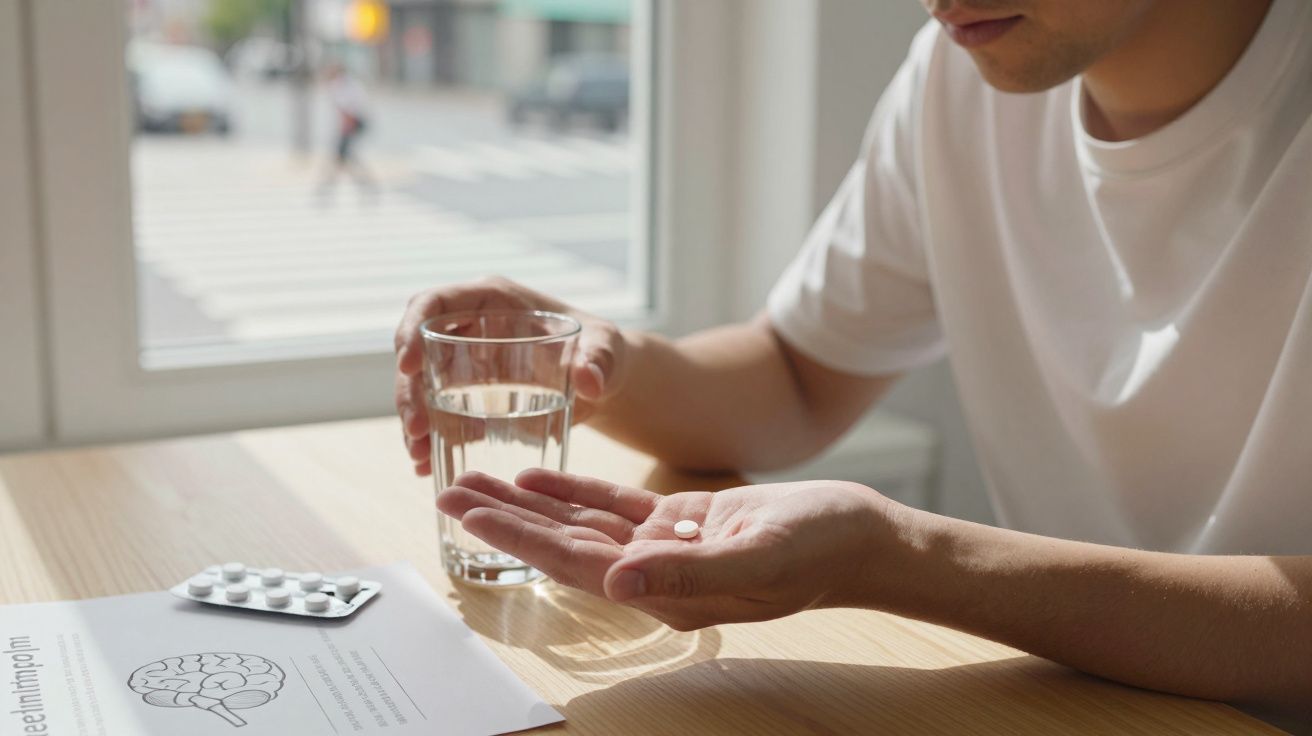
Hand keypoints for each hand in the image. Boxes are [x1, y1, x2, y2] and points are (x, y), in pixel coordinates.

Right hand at [394, 277, 626, 475]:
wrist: (604, 383)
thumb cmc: (602, 351)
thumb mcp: (606, 350)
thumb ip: (599, 360)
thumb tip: (590, 380)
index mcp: (492, 300)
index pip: (435, 304)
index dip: (412, 329)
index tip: (407, 365)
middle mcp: (470, 328)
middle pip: (419, 352)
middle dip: (409, 391)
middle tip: (416, 430)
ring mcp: (465, 364)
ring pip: (422, 388)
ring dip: (414, 422)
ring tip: (419, 457)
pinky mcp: (470, 397)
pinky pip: (439, 416)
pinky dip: (430, 441)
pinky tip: (426, 467)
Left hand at [437, 469, 894, 629]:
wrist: (863, 538)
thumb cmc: (820, 551)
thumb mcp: (757, 559)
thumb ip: (685, 575)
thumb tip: (614, 584)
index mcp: (664, 591)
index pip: (572, 562)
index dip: (515, 538)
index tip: (466, 515)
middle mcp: (654, 573)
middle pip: (562, 542)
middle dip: (503, 518)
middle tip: (447, 491)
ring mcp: (666, 547)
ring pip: (582, 521)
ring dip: (529, 501)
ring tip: (477, 480)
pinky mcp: (683, 521)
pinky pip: (616, 505)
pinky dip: (577, 488)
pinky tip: (540, 475)